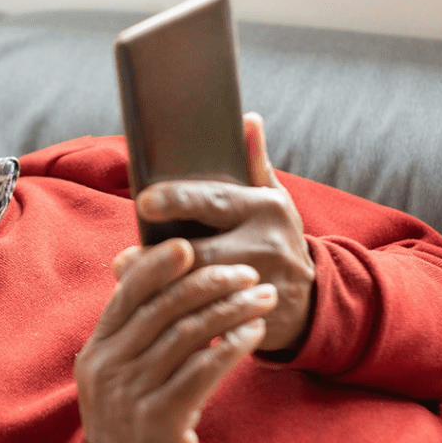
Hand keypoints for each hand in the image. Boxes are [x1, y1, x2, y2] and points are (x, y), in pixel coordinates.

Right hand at [74, 239, 275, 442]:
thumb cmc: (133, 426)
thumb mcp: (119, 379)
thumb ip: (135, 337)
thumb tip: (170, 285)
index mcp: (97, 351)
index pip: (128, 293)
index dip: (158, 264)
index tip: (189, 245)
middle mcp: (109, 368)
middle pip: (164, 307)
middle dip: (209, 281)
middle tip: (245, 271)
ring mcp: (132, 394)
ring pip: (190, 333)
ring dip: (232, 308)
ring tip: (262, 297)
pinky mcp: (162, 420)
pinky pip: (205, 369)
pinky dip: (233, 345)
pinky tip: (255, 332)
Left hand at [136, 113, 314, 352]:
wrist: (318, 299)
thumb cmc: (277, 236)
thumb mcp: (273, 198)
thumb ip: (255, 162)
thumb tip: (247, 118)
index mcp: (265, 208)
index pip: (215, 201)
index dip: (178, 200)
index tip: (144, 199)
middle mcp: (267, 245)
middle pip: (202, 252)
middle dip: (158, 257)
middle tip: (123, 259)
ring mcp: (264, 286)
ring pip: (201, 291)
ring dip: (162, 288)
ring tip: (130, 281)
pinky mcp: (257, 321)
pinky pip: (211, 323)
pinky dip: (181, 319)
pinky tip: (155, 315)